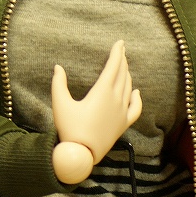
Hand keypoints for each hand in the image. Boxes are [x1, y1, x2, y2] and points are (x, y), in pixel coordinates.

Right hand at [50, 39, 142, 170]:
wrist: (81, 153)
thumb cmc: (69, 128)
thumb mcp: (60, 104)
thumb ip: (58, 83)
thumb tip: (58, 67)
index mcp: (102, 92)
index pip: (113, 67)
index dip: (116, 53)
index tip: (120, 42)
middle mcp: (116, 100)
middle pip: (123, 75)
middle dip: (122, 61)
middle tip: (122, 49)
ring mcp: (121, 113)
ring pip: (129, 88)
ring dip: (127, 75)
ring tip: (124, 66)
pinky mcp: (123, 124)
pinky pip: (135, 108)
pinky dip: (137, 97)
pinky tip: (136, 92)